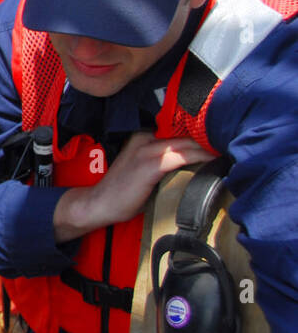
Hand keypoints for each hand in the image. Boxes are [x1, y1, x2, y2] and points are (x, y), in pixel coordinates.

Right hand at [53, 132, 213, 242]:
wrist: (99, 203)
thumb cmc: (124, 191)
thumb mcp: (145, 169)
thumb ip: (166, 160)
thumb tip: (198, 161)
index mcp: (144, 136)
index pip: (180, 129)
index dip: (201, 132)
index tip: (222, 136)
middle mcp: (145, 138)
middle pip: (186, 133)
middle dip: (210, 137)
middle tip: (232, 140)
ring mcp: (146, 150)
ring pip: (187, 142)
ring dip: (209, 146)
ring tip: (229, 148)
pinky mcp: (149, 165)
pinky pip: (181, 156)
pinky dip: (200, 156)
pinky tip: (214, 159)